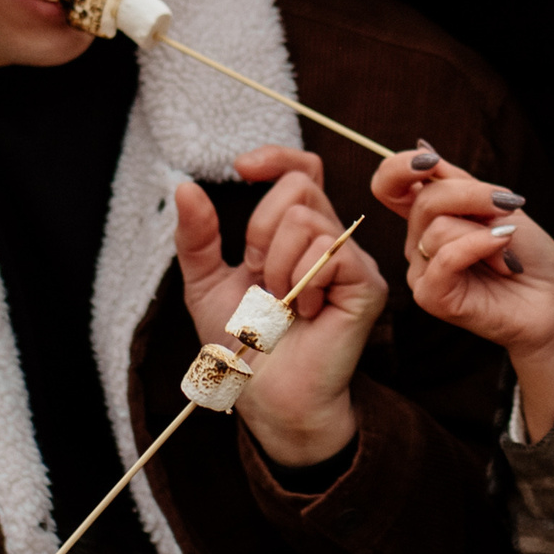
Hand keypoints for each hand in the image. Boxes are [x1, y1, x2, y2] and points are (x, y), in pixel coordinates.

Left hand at [174, 147, 386, 467]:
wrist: (266, 396)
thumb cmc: (242, 347)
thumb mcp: (206, 283)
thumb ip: (198, 237)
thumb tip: (186, 186)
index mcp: (295, 233)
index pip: (302, 170)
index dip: (276, 157)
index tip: (241, 169)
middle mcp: (329, 240)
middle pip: (299, 186)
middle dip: (262, 230)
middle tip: (261, 279)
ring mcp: (353, 260)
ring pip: (308, 220)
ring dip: (278, 266)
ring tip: (279, 306)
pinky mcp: (367, 284)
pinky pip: (330, 252)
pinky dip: (303, 283)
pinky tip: (302, 312)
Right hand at [371, 146, 553, 442]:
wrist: (553, 299)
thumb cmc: (528, 253)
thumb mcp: (494, 204)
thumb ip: (456, 181)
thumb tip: (423, 147)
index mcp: (428, 218)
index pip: (388, 185)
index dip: (399, 167)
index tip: (431, 161)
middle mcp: (418, 244)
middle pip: (424, 200)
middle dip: (473, 194)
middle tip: (509, 204)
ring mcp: (422, 273)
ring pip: (437, 228)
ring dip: (485, 230)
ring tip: (508, 249)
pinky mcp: (432, 298)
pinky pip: (444, 259)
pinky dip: (478, 247)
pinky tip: (504, 253)